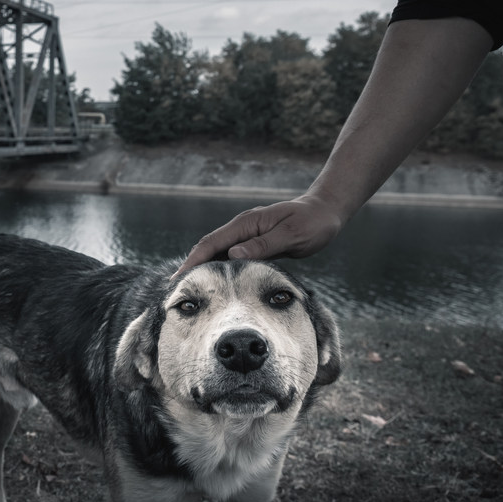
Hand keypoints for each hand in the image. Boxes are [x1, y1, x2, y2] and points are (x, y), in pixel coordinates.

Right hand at [174, 195, 343, 275]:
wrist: (326, 211)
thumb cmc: (312, 223)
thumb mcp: (291, 235)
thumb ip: (263, 245)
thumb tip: (233, 255)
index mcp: (246, 224)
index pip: (211, 243)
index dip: (193, 261)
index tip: (179, 279)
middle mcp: (242, 228)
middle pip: (208, 248)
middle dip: (191, 267)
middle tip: (176, 290)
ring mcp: (247, 236)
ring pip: (218, 254)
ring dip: (204, 270)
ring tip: (191, 290)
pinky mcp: (254, 244)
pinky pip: (231, 258)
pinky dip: (220, 270)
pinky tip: (216, 284)